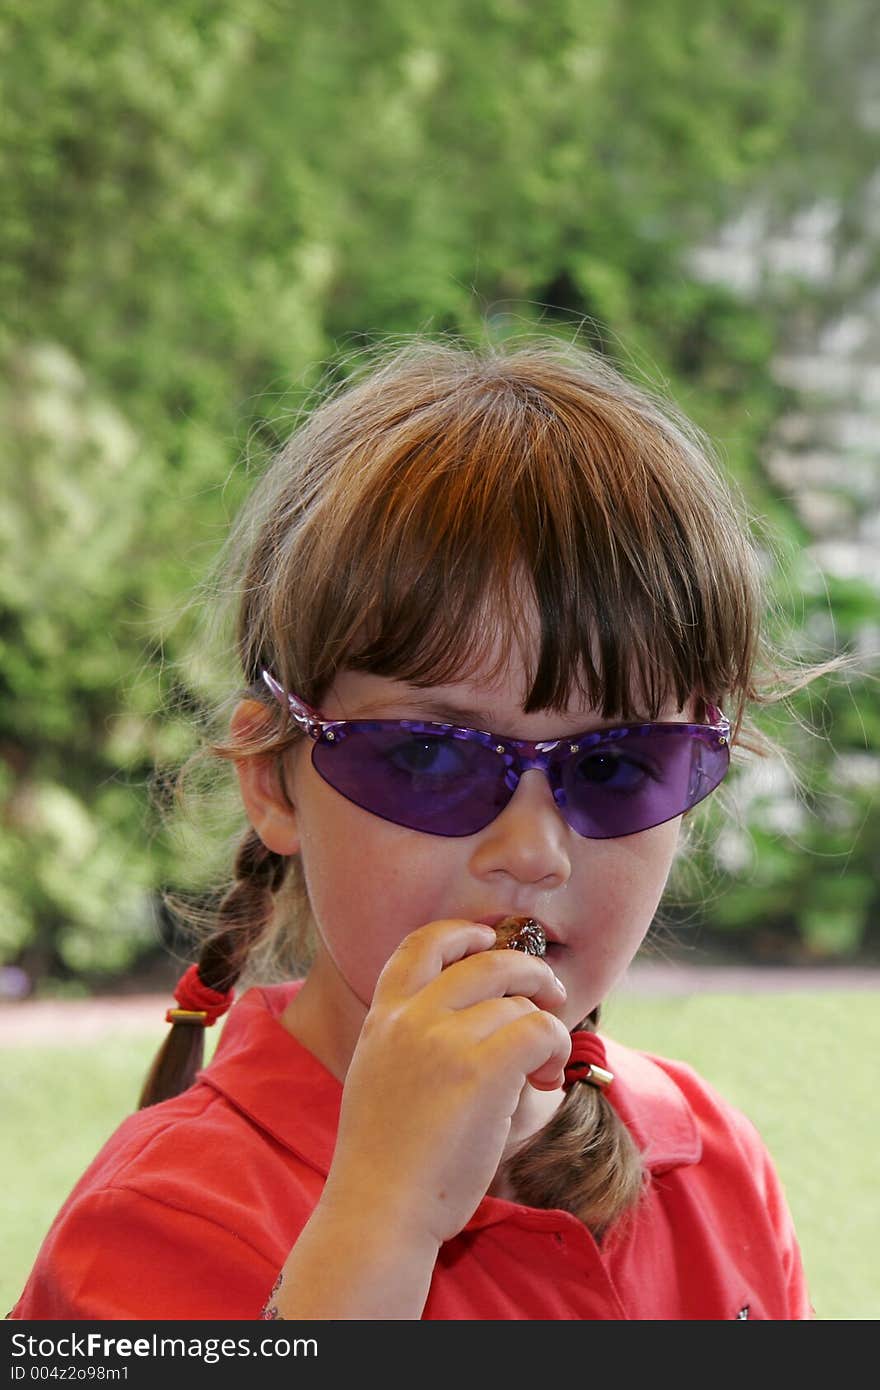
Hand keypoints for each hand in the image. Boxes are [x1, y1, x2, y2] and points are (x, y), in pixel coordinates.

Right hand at [322, 918, 570, 1247]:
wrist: (379, 1209)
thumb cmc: (387, 1160)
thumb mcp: (382, 1074)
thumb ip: (415, 1036)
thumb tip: (485, 1015)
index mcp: (382, 1016)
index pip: (421, 943)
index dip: (461, 931)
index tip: (486, 938)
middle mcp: (411, 1017)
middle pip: (486, 961)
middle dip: (530, 971)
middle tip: (550, 995)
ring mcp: (444, 1039)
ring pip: (519, 1004)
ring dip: (546, 1028)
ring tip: (545, 1067)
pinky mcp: (482, 1069)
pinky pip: (539, 1031)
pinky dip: (556, 1048)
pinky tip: (549, 1079)